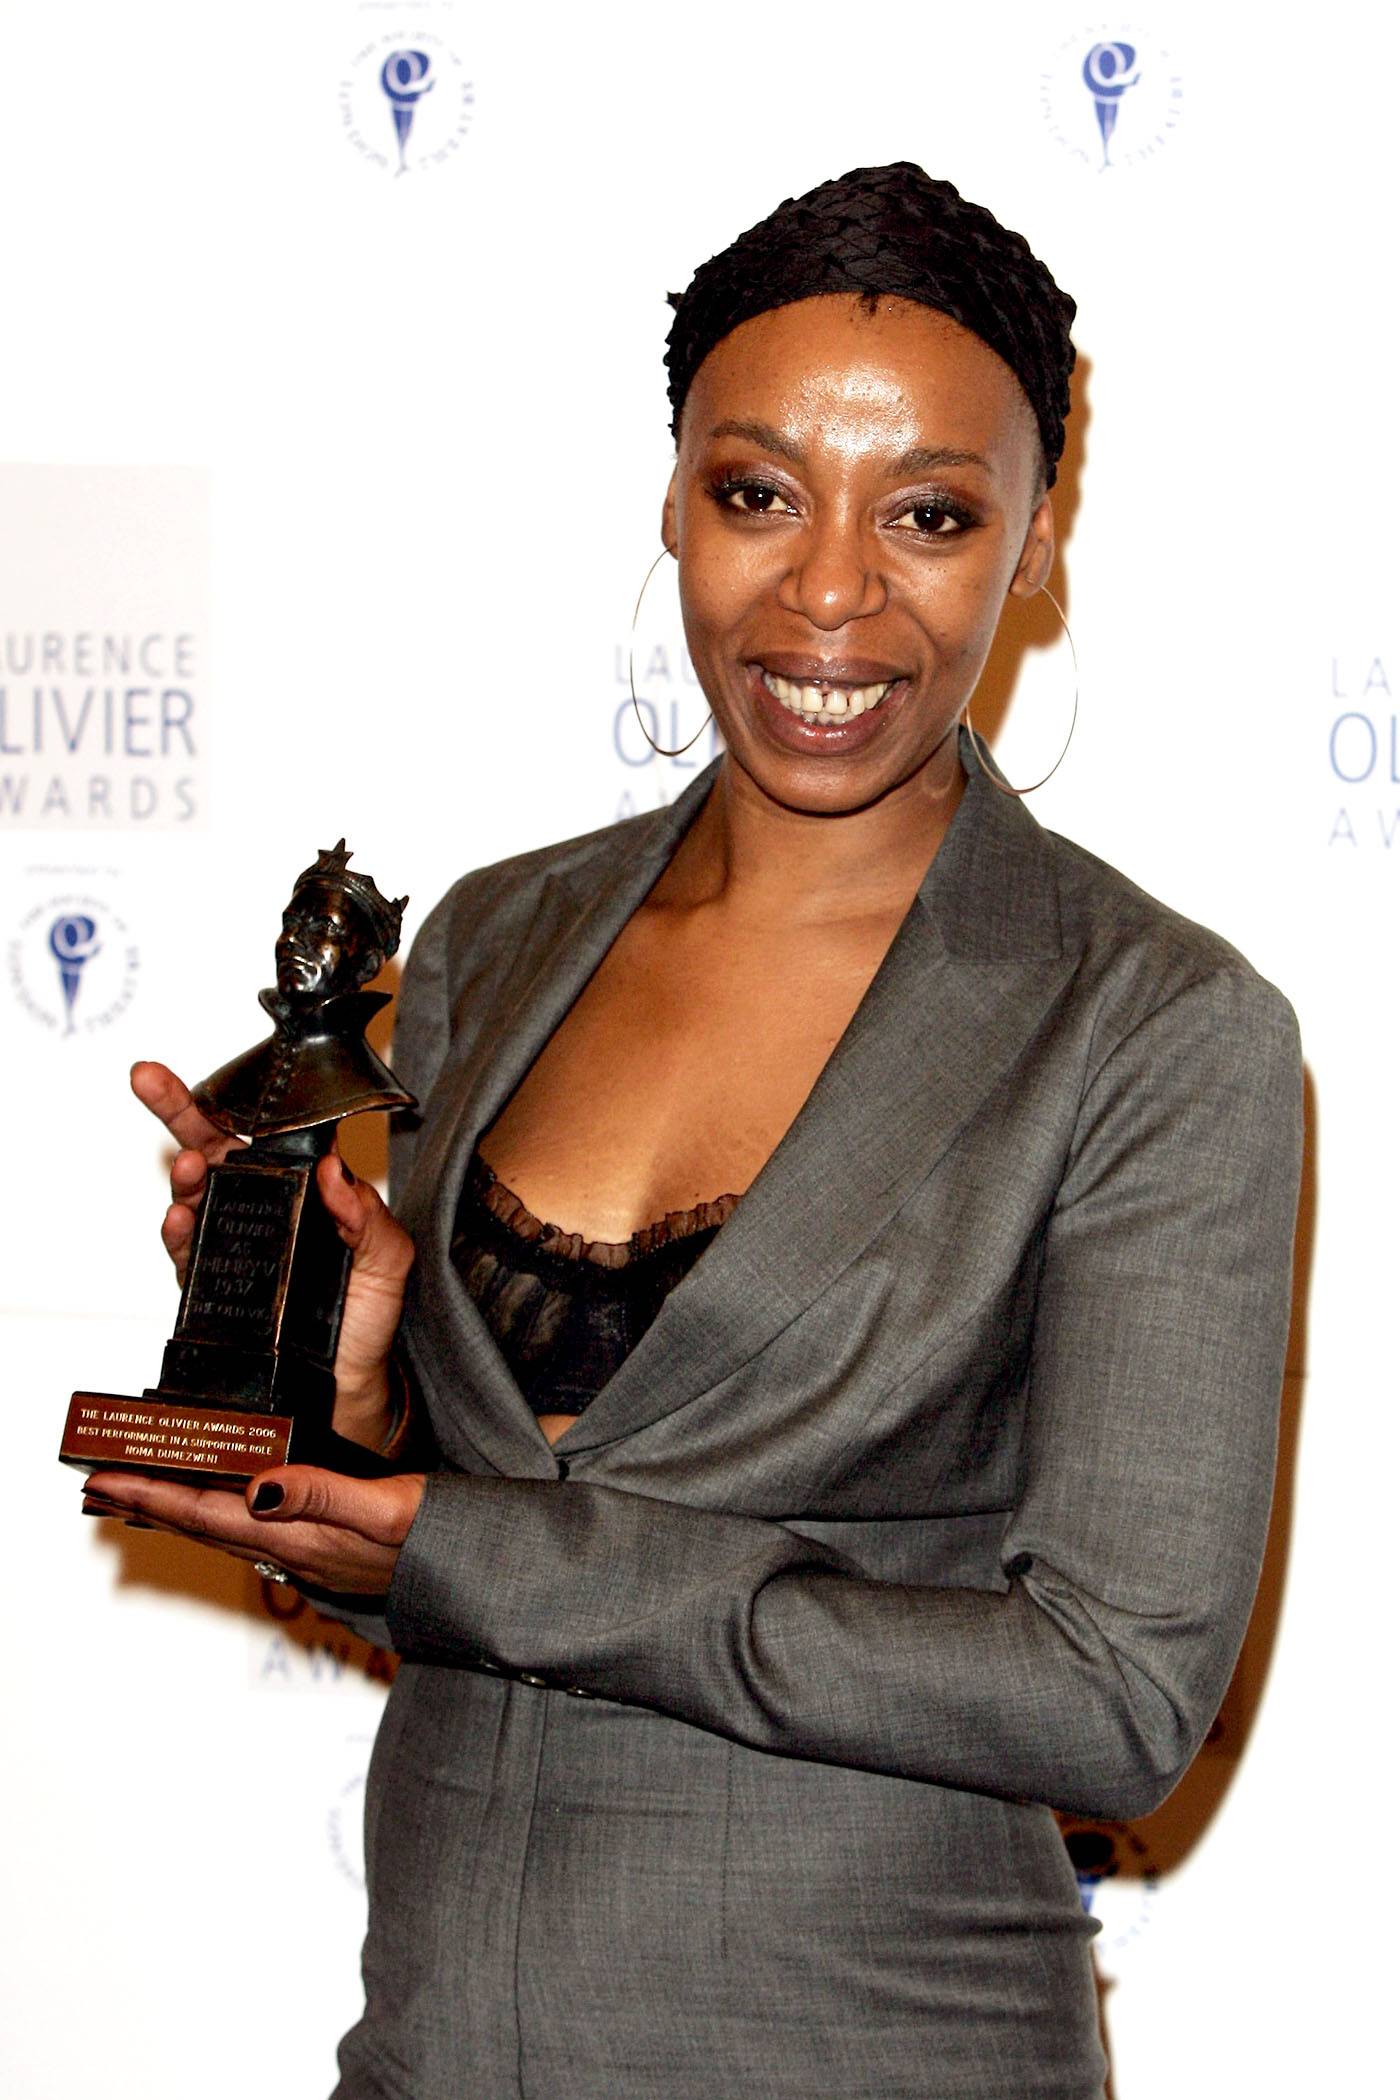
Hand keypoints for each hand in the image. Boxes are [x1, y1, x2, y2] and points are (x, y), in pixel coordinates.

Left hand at [81, 1465, 425, 1595]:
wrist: (476, 1577)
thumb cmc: (440, 1543)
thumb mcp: (388, 1508)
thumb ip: (323, 1495)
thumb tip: (257, 1487)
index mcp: (299, 1537)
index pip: (205, 1511)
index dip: (151, 1494)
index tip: (105, 1478)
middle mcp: (292, 1551)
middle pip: (200, 1523)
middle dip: (146, 1502)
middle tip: (99, 1482)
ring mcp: (304, 1555)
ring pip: (220, 1530)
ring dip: (175, 1509)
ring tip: (137, 1492)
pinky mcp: (318, 1550)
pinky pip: (247, 1532)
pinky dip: (215, 1514)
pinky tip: (216, 1505)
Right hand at [130, 1061, 415, 1449]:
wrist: (347, 1383)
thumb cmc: (368, 1317)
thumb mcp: (386, 1258)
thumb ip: (367, 1215)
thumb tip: (335, 1172)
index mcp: (304, 1189)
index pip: (270, 1133)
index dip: (243, 1100)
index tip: (222, 1074)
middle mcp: (262, 1208)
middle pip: (212, 1146)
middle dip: (177, 1108)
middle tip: (151, 1080)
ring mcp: (233, 1242)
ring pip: (194, 1194)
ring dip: (184, 1174)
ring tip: (189, 1166)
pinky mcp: (215, 1283)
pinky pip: (186, 1251)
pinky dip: (177, 1231)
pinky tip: (180, 1218)